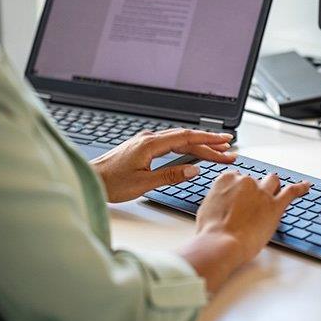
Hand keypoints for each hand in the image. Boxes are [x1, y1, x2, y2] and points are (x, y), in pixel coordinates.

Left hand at [92, 129, 236, 202]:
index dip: (208, 140)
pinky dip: (185, 148)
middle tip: (229, 150)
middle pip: (186, 139)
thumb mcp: (144, 183)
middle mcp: (149, 139)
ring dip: (198, 146)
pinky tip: (193, 153)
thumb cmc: (111, 182)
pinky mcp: (142, 148)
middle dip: (209, 144)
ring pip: (178, 142)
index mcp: (151, 144)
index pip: (186, 138)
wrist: (90, 178)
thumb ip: (170, 175)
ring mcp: (145, 142)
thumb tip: (193, 170)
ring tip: (218, 152)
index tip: (226, 141)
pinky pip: (170, 145)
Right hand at [179, 172, 310, 292]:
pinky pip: (291, 191)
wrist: (221, 243)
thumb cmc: (211, 231)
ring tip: (275, 191)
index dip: (238, 189)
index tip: (239, 197)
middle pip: (254, 180)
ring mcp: (262, 192)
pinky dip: (300, 188)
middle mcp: (245, 182)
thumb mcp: (206, 208)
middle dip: (254, 189)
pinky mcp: (275, 205)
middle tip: (252, 203)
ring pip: (272, 181)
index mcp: (226, 180)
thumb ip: (218, 200)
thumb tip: (221, 204)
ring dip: (273, 186)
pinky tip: (306, 187)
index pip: (236, 177)